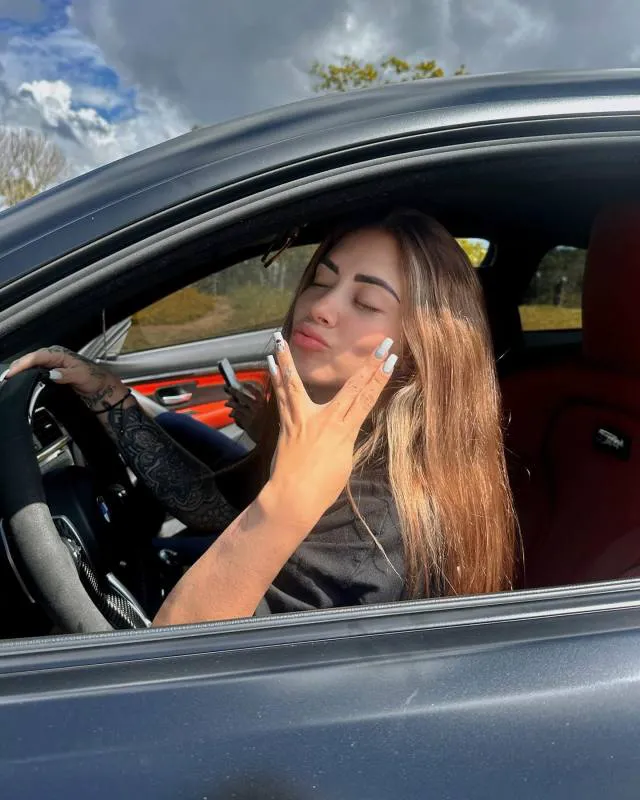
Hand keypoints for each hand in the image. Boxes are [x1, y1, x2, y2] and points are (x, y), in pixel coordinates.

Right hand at [5, 346, 127, 410]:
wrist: (101, 387)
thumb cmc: (94, 379)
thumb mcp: (81, 376)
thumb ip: (66, 375)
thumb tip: (51, 374)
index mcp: (60, 354)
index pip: (37, 357)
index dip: (24, 364)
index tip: (13, 373)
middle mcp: (54, 356)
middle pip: (31, 359)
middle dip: (18, 366)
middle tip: (6, 377)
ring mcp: (53, 364)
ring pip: (32, 364)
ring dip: (20, 369)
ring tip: (9, 377)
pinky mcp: (52, 371)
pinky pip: (35, 370)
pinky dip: (26, 373)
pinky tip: (20, 379)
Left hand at [223, 382, 264, 440]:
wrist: (269, 439)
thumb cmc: (269, 427)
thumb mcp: (269, 414)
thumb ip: (262, 407)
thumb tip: (248, 402)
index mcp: (265, 403)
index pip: (256, 391)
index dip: (249, 387)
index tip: (244, 384)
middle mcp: (258, 407)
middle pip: (243, 395)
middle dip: (234, 391)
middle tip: (229, 389)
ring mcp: (252, 414)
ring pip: (237, 405)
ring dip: (230, 403)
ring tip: (227, 403)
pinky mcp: (246, 421)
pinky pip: (236, 415)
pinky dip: (233, 414)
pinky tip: (231, 414)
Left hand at [263, 333, 396, 527]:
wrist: (293, 500)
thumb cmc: (323, 488)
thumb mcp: (344, 462)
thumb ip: (345, 438)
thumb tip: (345, 424)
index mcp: (344, 431)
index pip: (367, 399)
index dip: (380, 377)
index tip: (390, 359)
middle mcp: (325, 420)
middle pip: (350, 387)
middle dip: (368, 364)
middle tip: (379, 344)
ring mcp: (303, 420)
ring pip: (296, 384)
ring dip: (289, 359)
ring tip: (281, 338)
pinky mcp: (286, 425)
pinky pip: (281, 397)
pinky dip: (277, 379)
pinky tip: (272, 364)